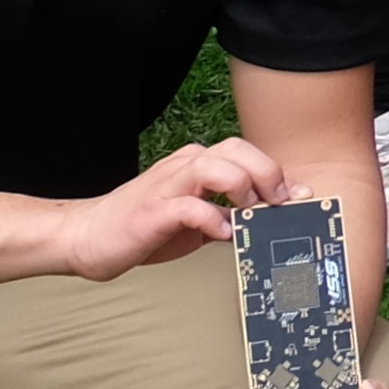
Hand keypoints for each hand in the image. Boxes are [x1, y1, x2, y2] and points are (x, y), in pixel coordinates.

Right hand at [51, 134, 286, 283]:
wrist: (86, 238)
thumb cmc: (144, 229)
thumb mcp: (197, 222)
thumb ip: (229, 214)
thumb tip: (273, 216)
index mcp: (196, 165)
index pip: (245, 154)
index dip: (277, 172)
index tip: (301, 197)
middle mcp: (183, 167)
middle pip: (236, 149)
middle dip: (267, 173)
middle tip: (280, 202)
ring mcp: (166, 186)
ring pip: (214, 165)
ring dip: (241, 186)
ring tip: (250, 212)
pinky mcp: (151, 211)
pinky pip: (188, 205)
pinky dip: (210, 218)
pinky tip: (220, 233)